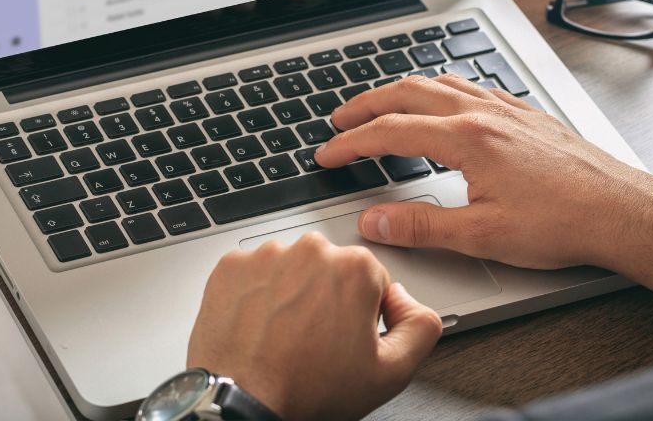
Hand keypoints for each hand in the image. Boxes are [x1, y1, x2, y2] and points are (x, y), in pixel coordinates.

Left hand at [187, 232, 441, 420]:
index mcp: (354, 268)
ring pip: (291, 269)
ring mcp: (267, 255)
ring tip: (284, 336)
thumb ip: (421, 327)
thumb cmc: (307, 390)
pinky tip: (260, 326)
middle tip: (315, 341)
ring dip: (291, 294)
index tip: (346, 337)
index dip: (363, 314)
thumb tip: (408, 301)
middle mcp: (311, 250)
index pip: (371, 280)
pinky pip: (254, 273)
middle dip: (327, 298)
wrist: (243, 402)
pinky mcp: (232, 265)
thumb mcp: (391, 373)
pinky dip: (256, 294)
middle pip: (330, 269)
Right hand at [315, 75, 652, 305]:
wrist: (623, 211)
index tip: (327, 154)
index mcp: (466, 139)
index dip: (351, 143)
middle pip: (407, 92)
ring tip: (381, 104)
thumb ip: (420, 226)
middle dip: (366, 104)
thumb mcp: (482, 235)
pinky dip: (442, 88)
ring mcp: (506, 109)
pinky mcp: (526, 114)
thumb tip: (374, 223)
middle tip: (340, 119)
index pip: (390, 132)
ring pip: (440, 82)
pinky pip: (472, 85)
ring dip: (401, 90)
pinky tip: (445, 100)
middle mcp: (483, 113)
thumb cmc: (564, 223)